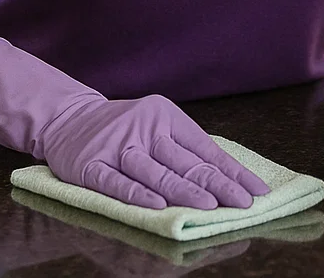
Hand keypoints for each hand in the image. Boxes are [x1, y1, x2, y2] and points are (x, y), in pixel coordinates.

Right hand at [39, 94, 267, 209]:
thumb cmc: (123, 128)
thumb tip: (226, 179)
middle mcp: (143, 128)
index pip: (205, 149)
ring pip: (155, 173)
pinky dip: (137, 195)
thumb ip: (183, 149)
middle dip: (217, 185)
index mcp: (166, 116)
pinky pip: (116, 183)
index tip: (256, 191)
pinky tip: (157, 206)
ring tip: (209, 206)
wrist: (67, 118)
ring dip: (183, 190)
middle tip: (241, 203)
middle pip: (184, 162)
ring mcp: (117, 146)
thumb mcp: (156, 125)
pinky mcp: (91, 166)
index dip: (232, 172)